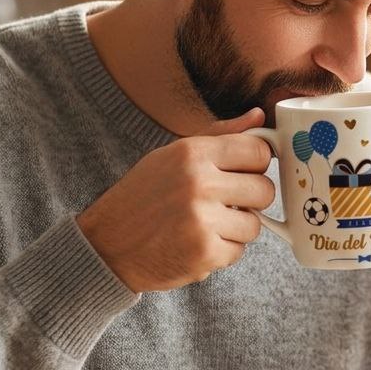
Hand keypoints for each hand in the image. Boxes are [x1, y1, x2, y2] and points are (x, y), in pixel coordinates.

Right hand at [76, 109, 274, 290]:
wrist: (106, 247)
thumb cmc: (142, 199)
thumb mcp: (172, 157)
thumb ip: (219, 136)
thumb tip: (258, 116)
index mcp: (192, 153)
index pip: (259, 151)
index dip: (256, 165)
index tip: (245, 173)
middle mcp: (198, 183)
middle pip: (264, 190)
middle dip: (250, 200)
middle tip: (225, 204)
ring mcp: (202, 219)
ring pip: (255, 225)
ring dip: (236, 229)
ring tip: (206, 225)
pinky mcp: (205, 253)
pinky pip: (238, 251)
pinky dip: (222, 252)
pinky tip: (197, 244)